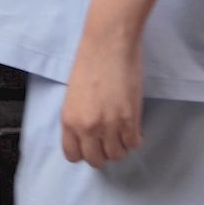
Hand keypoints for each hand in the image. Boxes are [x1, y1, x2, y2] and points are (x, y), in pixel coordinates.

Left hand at [61, 29, 143, 168]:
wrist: (108, 44)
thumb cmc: (88, 62)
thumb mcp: (74, 95)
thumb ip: (79, 117)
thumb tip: (89, 134)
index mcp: (69, 120)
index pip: (73, 155)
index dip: (84, 153)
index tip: (91, 146)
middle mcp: (87, 127)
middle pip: (96, 160)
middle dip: (103, 154)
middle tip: (109, 141)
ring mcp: (110, 126)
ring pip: (117, 155)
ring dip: (120, 147)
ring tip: (122, 133)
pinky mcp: (130, 119)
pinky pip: (134, 143)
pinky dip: (135, 139)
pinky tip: (133, 129)